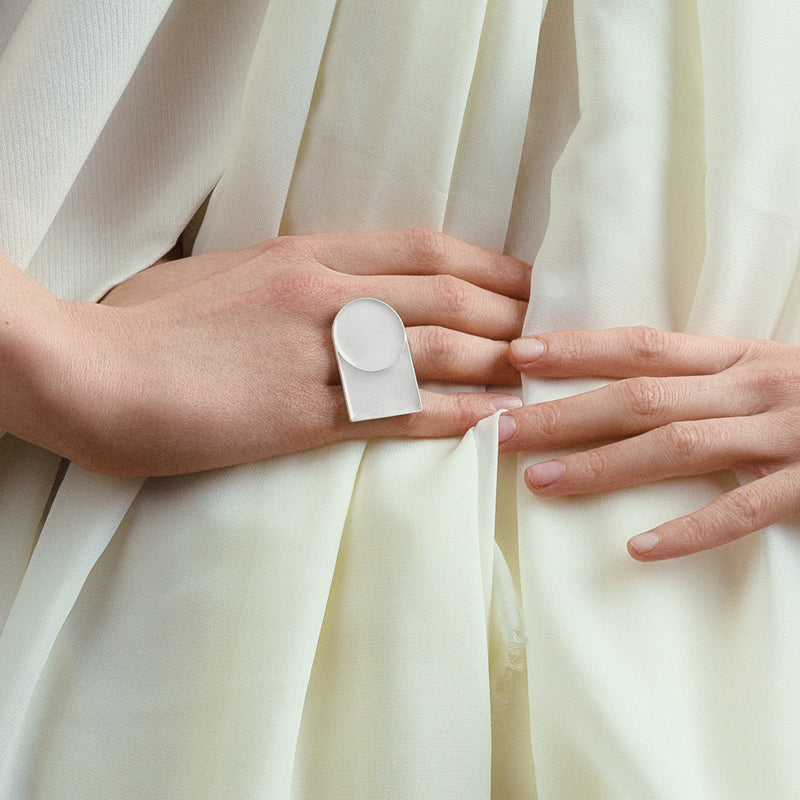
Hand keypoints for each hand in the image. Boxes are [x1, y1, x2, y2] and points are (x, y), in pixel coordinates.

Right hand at [32, 229, 527, 475]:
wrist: (91, 370)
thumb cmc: (147, 325)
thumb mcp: (223, 276)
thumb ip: (284, 280)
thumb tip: (324, 290)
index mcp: (306, 256)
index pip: (424, 249)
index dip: (487, 265)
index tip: (526, 281)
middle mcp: (326, 294)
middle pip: (447, 297)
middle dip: (511, 314)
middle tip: (555, 332)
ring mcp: (318, 354)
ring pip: (437, 352)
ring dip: (498, 364)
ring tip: (544, 379)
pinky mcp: (304, 416)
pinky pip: (401, 414)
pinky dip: (456, 418)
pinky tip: (495, 425)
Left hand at [498, 326, 799, 560]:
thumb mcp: (761, 371)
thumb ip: (700, 377)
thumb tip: (619, 389)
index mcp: (736, 357)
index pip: (641, 345)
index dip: (578, 349)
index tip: (517, 356)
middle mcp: (751, 387)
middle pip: (639, 397)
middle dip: (564, 414)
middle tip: (499, 431)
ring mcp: (784, 434)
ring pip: (678, 446)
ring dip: (604, 466)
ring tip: (541, 483)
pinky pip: (745, 509)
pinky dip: (690, 529)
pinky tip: (638, 548)